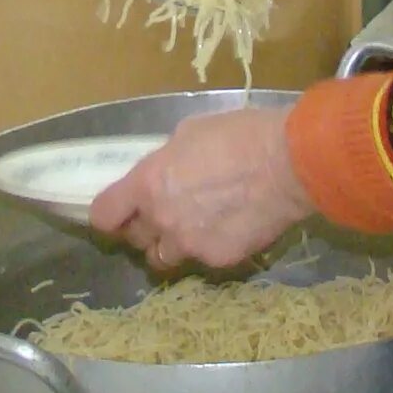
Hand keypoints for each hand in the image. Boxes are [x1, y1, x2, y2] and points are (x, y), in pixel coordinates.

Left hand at [89, 106, 315, 272]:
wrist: (288, 164)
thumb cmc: (240, 136)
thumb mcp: (191, 133)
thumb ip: (168, 159)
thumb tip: (166, 170)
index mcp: (147, 183)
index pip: (104, 215)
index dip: (108, 216)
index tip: (119, 214)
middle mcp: (161, 219)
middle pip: (135, 240)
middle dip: (145, 229)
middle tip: (166, 215)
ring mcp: (189, 244)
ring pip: (165, 257)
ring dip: (173, 245)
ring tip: (197, 228)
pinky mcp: (218, 259)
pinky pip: (203, 259)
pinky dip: (210, 247)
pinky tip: (231, 229)